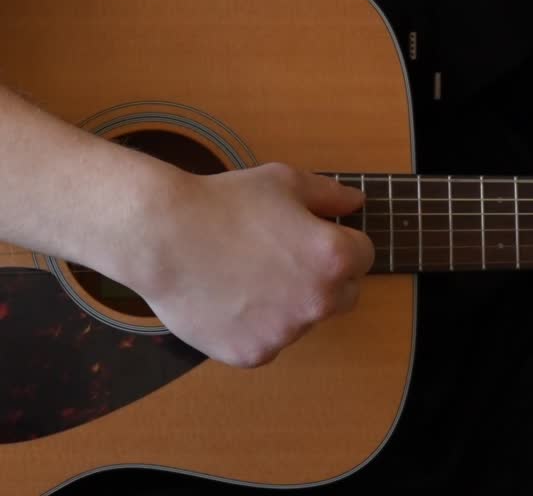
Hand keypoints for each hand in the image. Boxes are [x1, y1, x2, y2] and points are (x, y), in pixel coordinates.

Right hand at [123, 161, 373, 366]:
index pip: (363, 255)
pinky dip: (257, 324)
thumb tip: (355, 202)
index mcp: (333, 257)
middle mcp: (318, 301)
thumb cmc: (226, 203)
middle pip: (344, 294)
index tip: (314, 234)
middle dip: (325, 276)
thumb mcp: (284, 182)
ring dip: (290, 301)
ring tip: (248, 272)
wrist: (165, 236)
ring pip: (303, 318)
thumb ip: (329, 194)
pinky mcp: (254, 355)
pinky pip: (269, 340)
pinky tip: (231, 296)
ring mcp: (286, 334)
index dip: (341, 240)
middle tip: (285, 255)